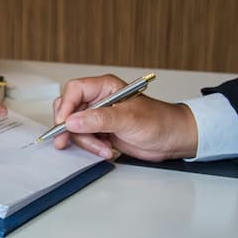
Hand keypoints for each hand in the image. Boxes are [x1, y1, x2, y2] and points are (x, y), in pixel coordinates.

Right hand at [51, 75, 197, 160]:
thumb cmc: (159, 121)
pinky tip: (106, 150)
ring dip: (85, 141)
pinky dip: (91, 147)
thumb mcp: (128, 119)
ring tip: (102, 148)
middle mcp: (99, 100)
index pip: (75, 90)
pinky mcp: (101, 132)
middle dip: (69, 127)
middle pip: (69, 110)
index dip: (66, 106)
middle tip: (66, 141)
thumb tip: (72, 121)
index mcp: (105, 87)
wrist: (172, 139)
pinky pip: (85, 139)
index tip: (64, 123)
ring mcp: (99, 117)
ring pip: (75, 128)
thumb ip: (98, 120)